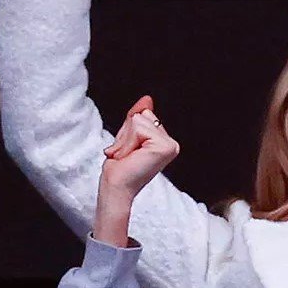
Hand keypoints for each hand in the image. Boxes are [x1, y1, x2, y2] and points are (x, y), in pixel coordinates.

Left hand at [93, 95, 180, 246]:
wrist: (116, 188)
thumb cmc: (119, 169)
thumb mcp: (127, 137)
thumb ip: (137, 118)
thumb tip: (147, 99)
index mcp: (165, 142)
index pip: (144, 116)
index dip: (128, 131)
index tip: (127, 151)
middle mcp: (172, 144)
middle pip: (143, 115)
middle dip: (126, 134)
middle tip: (126, 155)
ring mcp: (170, 146)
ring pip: (139, 120)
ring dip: (125, 139)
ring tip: (127, 157)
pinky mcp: (164, 147)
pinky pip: (139, 127)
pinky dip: (127, 142)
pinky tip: (130, 157)